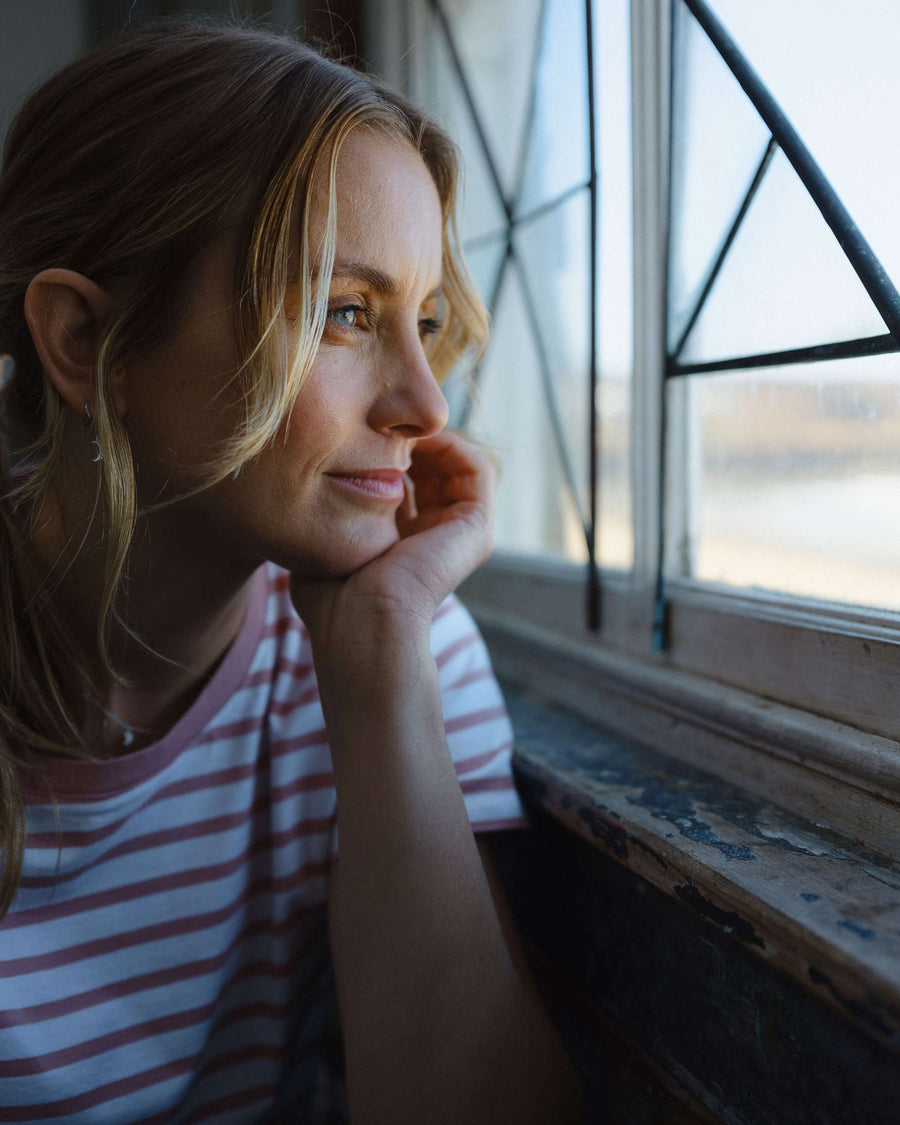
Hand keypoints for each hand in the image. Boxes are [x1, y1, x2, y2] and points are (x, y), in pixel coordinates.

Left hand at [289, 429, 495, 656]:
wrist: (361, 623)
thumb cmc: (333, 598)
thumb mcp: (326, 543)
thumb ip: (329, 515)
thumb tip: (311, 486)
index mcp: (406, 542)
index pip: (405, 481)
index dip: (382, 450)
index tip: (354, 432)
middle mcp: (438, 535)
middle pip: (432, 468)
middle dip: (406, 439)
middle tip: (377, 422)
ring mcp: (463, 531)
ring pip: (455, 463)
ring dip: (429, 437)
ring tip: (396, 427)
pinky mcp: (479, 526)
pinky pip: (477, 467)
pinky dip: (450, 444)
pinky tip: (415, 439)